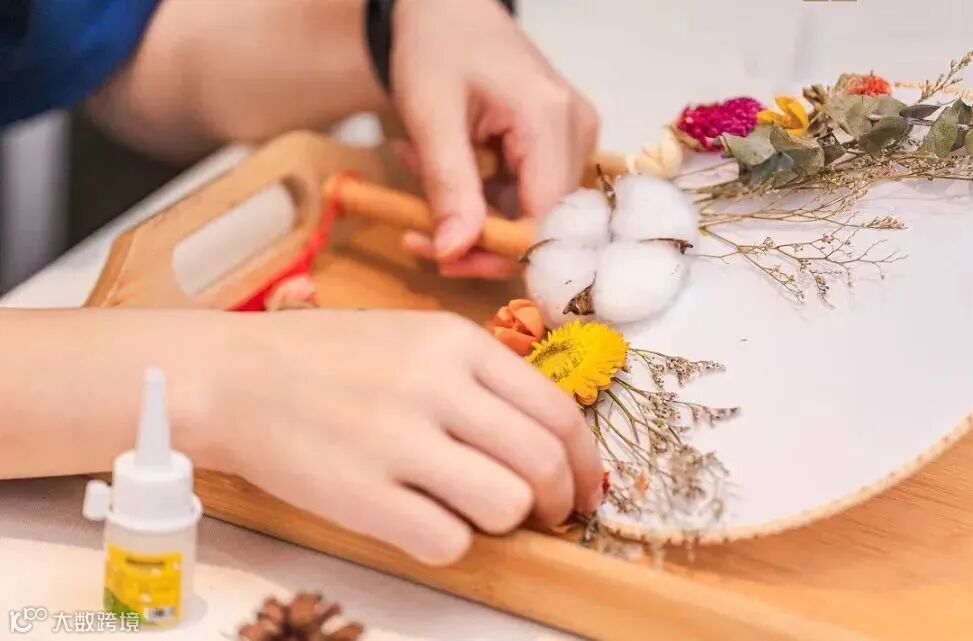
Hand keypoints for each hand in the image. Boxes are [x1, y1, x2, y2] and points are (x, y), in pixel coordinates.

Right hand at [203, 310, 603, 564]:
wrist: (231, 377)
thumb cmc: (325, 360)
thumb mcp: (413, 338)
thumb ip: (479, 378)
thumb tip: (545, 441)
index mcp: (455, 342)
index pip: (557, 411)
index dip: (586, 462)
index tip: (585, 488)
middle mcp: (434, 385)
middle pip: (543, 461)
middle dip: (559, 502)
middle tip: (547, 516)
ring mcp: (396, 440)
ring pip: (506, 503)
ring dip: (504, 521)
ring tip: (475, 514)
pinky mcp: (359, 494)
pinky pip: (446, 541)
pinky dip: (448, 544)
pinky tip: (423, 525)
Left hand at [390, 0, 599, 278]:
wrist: (448, 8)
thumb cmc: (436, 47)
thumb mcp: (430, 116)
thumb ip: (447, 187)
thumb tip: (453, 254)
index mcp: (552, 121)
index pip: (544, 221)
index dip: (496, 253)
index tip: (441, 256)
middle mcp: (578, 132)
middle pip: (540, 222)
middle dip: (473, 232)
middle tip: (413, 221)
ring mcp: (575, 138)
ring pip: (528, 213)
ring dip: (470, 211)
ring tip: (420, 170)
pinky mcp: (561, 144)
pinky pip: (525, 194)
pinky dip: (479, 194)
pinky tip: (444, 163)